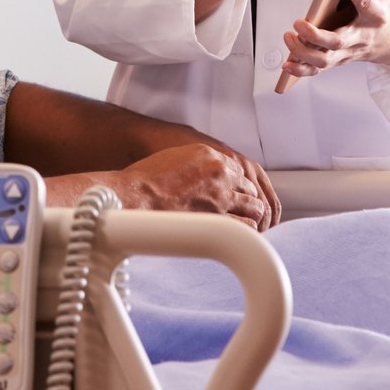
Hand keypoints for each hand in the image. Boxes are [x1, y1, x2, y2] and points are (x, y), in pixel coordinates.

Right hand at [115, 142, 280, 231]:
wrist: (135, 197)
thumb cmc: (145, 181)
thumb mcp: (176, 158)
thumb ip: (198, 165)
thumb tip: (205, 178)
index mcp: (209, 155)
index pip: (239, 170)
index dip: (238, 185)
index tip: (233, 195)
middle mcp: (220, 172)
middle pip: (249, 187)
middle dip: (247, 199)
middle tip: (240, 210)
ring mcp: (221, 196)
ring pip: (254, 206)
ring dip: (251, 215)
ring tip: (244, 223)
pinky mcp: (219, 218)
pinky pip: (246, 226)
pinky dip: (246, 230)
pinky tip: (238, 234)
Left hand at [278, 0, 389, 87]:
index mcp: (376, 15)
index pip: (367, 5)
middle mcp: (361, 36)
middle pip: (338, 41)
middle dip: (318, 35)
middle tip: (300, 22)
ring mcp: (347, 51)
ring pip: (324, 59)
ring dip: (304, 51)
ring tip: (289, 35)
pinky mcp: (337, 59)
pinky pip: (317, 69)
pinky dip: (301, 69)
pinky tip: (286, 62)